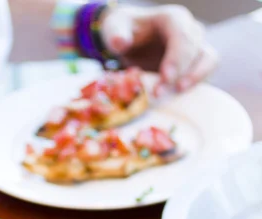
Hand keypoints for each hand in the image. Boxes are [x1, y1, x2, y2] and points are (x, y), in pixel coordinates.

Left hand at [101, 4, 217, 92]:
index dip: (176, 58)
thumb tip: (121, 42)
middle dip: (180, 73)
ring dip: (195, 78)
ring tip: (177, 93)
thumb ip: (116, 34)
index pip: (182, 36)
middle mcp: (189, 29)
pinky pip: (205, 72)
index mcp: (172, 18)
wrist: (130, 39)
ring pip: (209, 59)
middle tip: (160, 92)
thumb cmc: (124, 31)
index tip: (165, 78)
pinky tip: (177, 95)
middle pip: (196, 49)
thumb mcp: (115, 28)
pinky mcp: (195, 63)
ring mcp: (195, 46)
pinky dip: (195, 84)